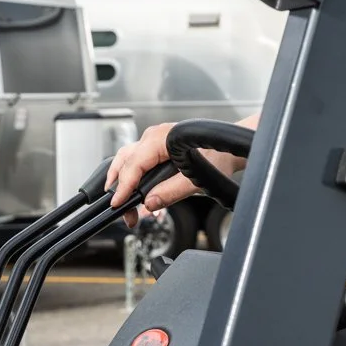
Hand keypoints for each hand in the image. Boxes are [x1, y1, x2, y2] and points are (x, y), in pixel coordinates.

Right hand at [107, 122, 244, 226]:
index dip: (124, 186)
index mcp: (162, 138)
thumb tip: (149, 203)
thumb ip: (172, 192)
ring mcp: (154, 140)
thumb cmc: (218, 158)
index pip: (134, 164)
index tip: (117, 204)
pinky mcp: (157, 148)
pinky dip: (131, 177)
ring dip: (122, 181)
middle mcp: (154, 136)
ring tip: (122, 203)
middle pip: (125, 160)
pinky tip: (133, 193)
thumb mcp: (197, 180)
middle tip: (121, 209)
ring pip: (127, 159)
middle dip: (119, 186)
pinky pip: (137, 160)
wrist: (228, 149)